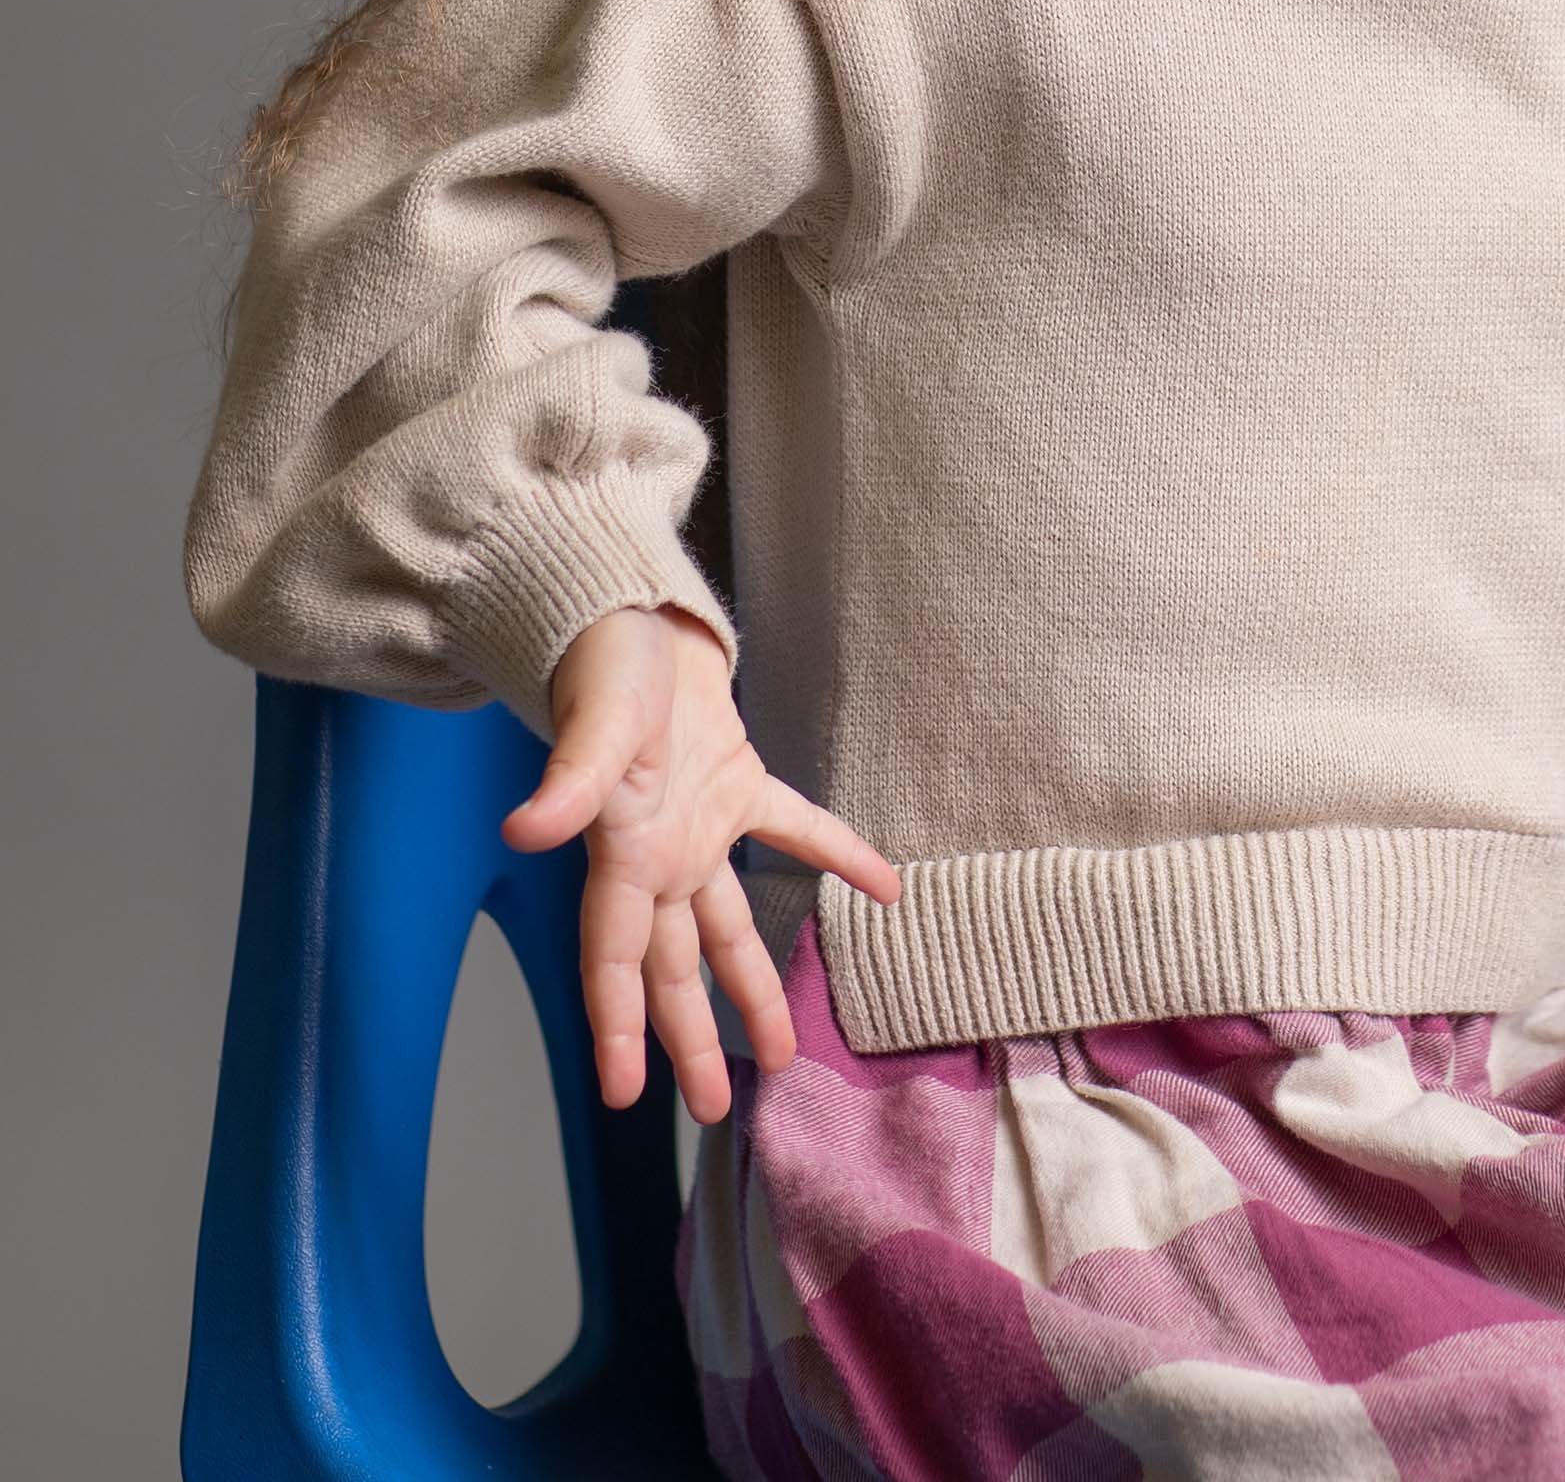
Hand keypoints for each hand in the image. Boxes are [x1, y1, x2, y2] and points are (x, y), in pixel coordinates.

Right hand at [500, 602, 902, 1122]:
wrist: (626, 609)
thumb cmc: (602, 665)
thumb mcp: (593, 725)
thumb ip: (570, 783)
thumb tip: (525, 832)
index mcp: (622, 853)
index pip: (617, 959)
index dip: (620, 1027)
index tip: (626, 1095)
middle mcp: (658, 856)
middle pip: (674, 967)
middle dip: (690, 1039)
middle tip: (717, 1109)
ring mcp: (699, 823)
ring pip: (726, 925)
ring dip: (754, 982)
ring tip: (783, 1048)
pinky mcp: (736, 780)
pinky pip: (793, 828)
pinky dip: (839, 854)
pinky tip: (885, 887)